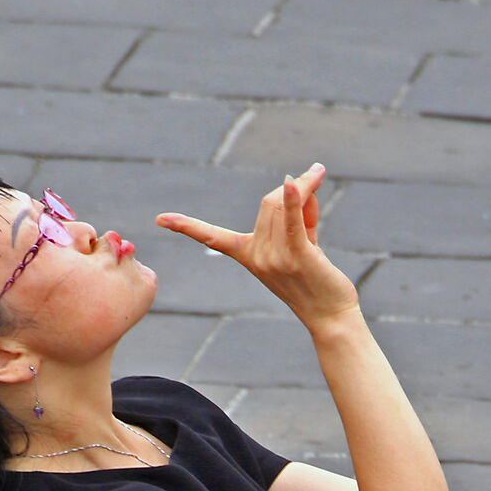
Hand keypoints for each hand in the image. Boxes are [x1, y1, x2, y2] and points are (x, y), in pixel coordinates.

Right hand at [156, 164, 359, 326]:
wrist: (330, 316)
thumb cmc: (317, 279)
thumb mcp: (302, 243)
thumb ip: (300, 212)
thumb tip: (301, 183)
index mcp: (249, 256)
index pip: (212, 238)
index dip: (186, 227)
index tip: (159, 219)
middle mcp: (257, 257)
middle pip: (267, 202)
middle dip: (290, 185)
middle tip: (314, 175)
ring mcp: (276, 259)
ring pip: (282, 205)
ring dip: (303, 185)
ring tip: (318, 176)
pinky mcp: (299, 257)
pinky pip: (293, 222)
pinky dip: (295, 199)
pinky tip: (295, 183)